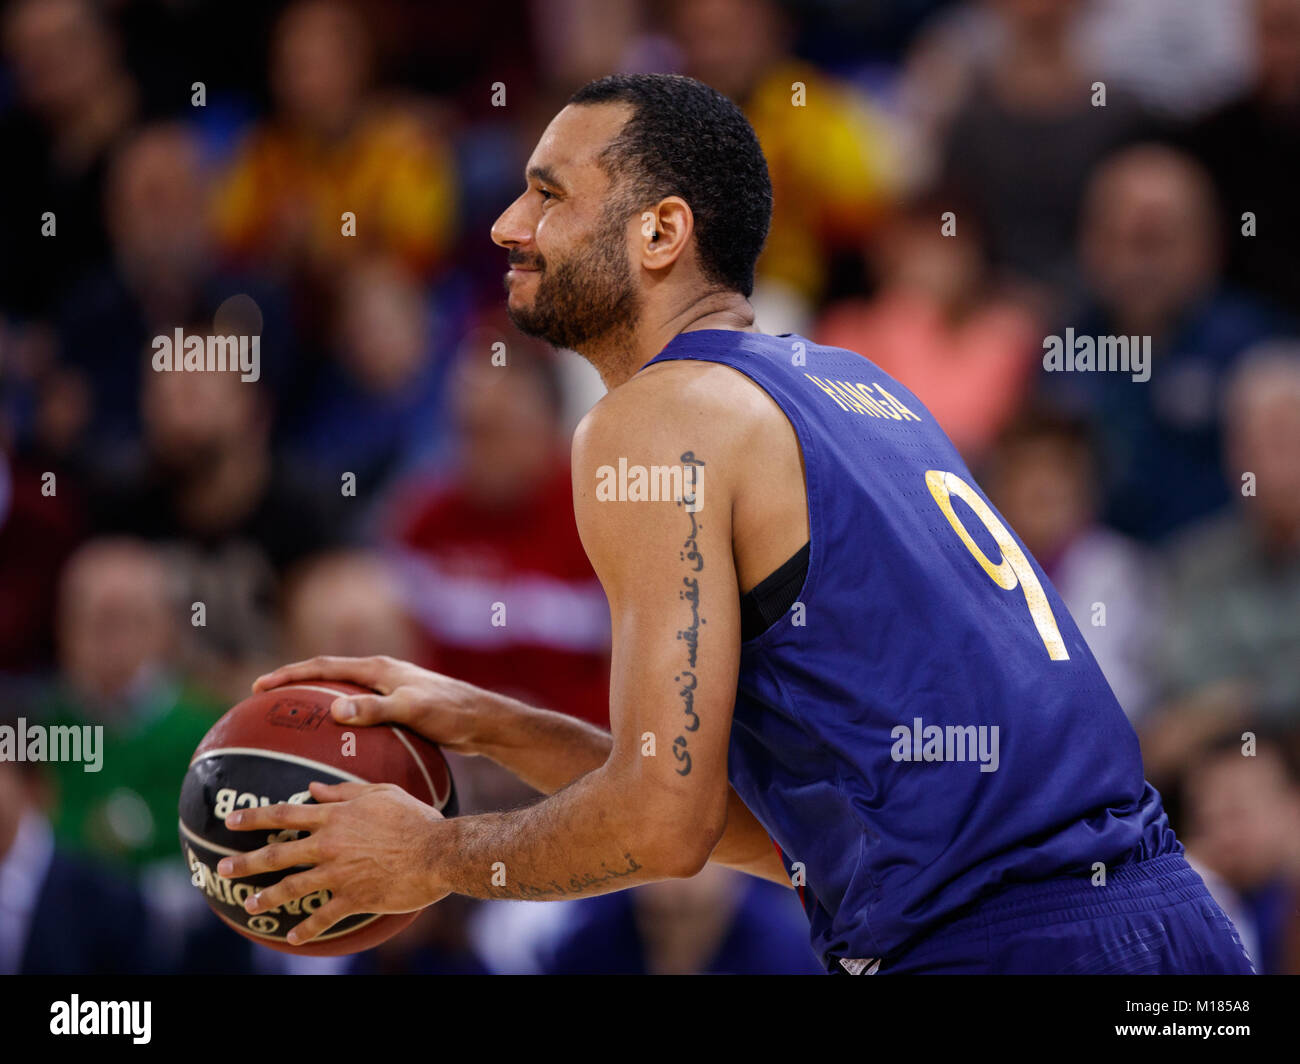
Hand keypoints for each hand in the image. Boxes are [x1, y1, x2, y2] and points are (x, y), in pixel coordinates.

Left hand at [218, 780, 450, 944]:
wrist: (437, 852)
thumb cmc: (415, 818)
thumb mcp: (382, 793)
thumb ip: (346, 791)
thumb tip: (315, 788)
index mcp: (335, 816)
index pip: (285, 814)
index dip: (255, 817)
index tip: (230, 821)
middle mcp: (330, 844)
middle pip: (278, 853)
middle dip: (246, 862)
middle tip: (221, 869)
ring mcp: (339, 873)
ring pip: (292, 887)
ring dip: (268, 897)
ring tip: (250, 905)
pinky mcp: (353, 897)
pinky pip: (323, 917)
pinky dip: (306, 929)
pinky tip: (292, 938)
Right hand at [253, 655, 497, 754]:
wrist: (484, 721)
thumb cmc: (451, 712)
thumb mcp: (412, 709)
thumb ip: (375, 709)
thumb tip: (335, 710)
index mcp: (379, 668)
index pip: (324, 666)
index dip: (290, 675)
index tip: (261, 687)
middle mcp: (381, 675)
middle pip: (327, 677)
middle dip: (295, 686)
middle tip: (265, 703)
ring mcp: (389, 692)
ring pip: (343, 696)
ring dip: (316, 705)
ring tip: (290, 726)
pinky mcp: (398, 710)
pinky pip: (359, 715)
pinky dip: (340, 726)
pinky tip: (332, 751)